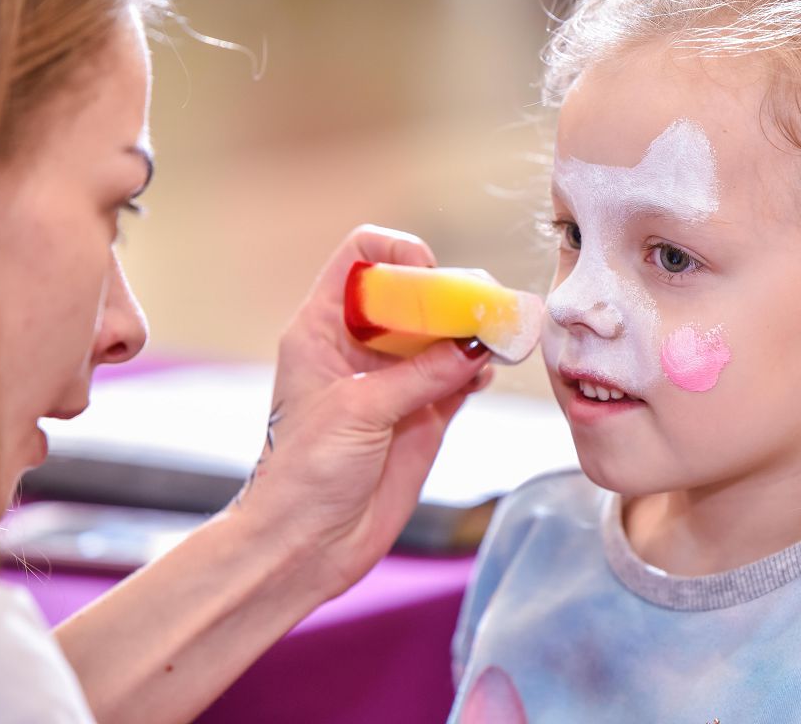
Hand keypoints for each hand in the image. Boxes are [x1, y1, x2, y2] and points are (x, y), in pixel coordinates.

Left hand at [231, 225, 492, 596]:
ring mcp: (394, 380)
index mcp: (324, 328)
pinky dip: (479, 368)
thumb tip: (476, 347)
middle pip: (414, 292)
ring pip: (443, 333)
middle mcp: (361, 347)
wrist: (306, 545)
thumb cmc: (304, 472)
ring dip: (473, 331)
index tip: (429, 274)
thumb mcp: (359, 411)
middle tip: (484, 306)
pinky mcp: (423, 413)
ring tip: (497, 337)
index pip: (360, 258)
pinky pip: (460, 375)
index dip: (397, 254)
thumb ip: (419, 374)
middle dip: (451, 292)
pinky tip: (485, 375)